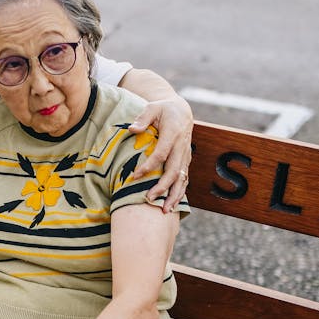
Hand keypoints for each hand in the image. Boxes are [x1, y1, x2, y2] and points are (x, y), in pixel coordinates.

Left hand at [130, 96, 192, 212]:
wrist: (182, 111)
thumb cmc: (163, 109)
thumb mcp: (152, 107)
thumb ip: (143, 118)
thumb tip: (132, 129)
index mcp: (173, 133)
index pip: (161, 153)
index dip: (150, 165)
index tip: (136, 175)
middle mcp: (182, 147)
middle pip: (173, 170)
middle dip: (162, 186)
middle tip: (149, 198)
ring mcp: (185, 156)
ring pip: (181, 179)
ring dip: (174, 195)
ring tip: (164, 211)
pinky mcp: (186, 161)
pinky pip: (184, 180)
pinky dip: (179, 193)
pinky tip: (172, 206)